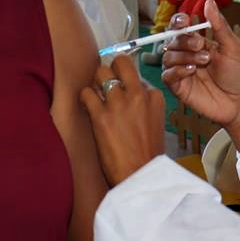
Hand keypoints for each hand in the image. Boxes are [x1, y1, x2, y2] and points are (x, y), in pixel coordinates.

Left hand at [80, 56, 165, 185]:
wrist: (140, 177)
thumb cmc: (147, 156)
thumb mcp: (155, 124)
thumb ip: (144, 106)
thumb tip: (127, 96)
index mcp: (154, 97)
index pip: (136, 75)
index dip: (126, 83)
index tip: (121, 91)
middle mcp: (138, 95)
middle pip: (120, 62)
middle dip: (110, 68)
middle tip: (104, 82)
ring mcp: (119, 103)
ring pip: (100, 72)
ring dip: (95, 82)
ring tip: (95, 96)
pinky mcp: (101, 115)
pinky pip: (86, 92)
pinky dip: (84, 98)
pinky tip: (87, 107)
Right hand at [162, 1, 239, 154]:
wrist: (239, 102)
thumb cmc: (236, 75)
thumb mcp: (231, 47)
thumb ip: (219, 25)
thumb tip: (209, 2)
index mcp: (196, 42)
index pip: (179, 27)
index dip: (178, 21)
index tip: (185, 21)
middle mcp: (185, 54)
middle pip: (171, 39)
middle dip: (185, 40)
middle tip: (201, 45)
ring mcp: (180, 70)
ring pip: (168, 56)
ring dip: (185, 55)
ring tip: (203, 61)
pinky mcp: (177, 86)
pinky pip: (167, 74)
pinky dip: (178, 70)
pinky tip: (192, 70)